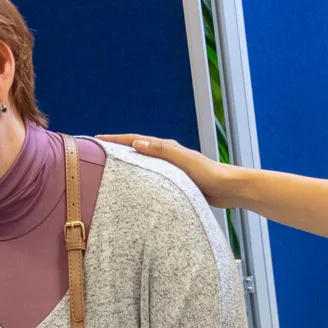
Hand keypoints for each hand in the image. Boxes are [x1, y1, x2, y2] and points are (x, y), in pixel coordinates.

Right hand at [103, 134, 243, 207]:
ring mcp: (171, 169)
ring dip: (128, 163)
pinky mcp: (176, 182)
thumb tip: (136, 143)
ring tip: (111, 168)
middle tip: (98, 152)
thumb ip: (161, 151)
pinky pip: (152, 179)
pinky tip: (134, 188)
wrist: (229, 188)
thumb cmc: (209, 173)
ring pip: (143, 164)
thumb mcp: (183, 160)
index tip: (97, 139)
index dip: (116, 139)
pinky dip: (140, 179)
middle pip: (137, 150)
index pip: (135, 140)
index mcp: (167, 148)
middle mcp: (167, 156)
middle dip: (118, 149)